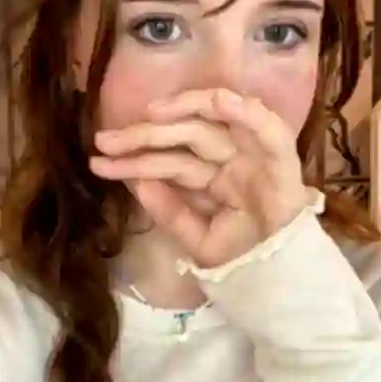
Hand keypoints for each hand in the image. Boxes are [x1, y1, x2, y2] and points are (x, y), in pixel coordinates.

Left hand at [90, 89, 308, 268]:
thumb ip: (170, 212)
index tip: (99, 161)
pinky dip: (245, 110)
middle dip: (144, 136)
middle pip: (184, 138)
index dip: (134, 160)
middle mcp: (231, 160)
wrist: (281, 281)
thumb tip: (138, 184)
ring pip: (216, 125)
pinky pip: (266, 128)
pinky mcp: (281, 159)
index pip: (168, 161)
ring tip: (150, 113)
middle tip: (105, 140)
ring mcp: (254, 157)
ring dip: (184, 111)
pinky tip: (217, 100)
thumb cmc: (243, 259)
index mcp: (212, 178)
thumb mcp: (196, 238)